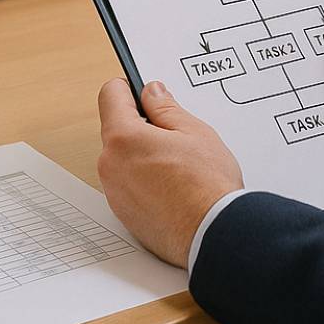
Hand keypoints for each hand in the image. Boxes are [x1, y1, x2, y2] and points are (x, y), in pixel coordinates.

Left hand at [96, 79, 242, 266]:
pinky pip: (128, 186)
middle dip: (141, 127)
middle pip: (117, 131)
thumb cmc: (207, 185)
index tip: (143, 91)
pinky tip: (173, 188)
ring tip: (178, 166)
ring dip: (142, 156)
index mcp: (123, 138)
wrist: (213, 235)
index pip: (110, 95)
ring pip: (123, 160)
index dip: (128, 88)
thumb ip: (166, 108)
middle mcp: (110, 166)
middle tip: (174, 135)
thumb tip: (152, 93)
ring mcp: (114, 194)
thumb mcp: (193, 131)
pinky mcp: (123, 215)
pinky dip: (145, 181)